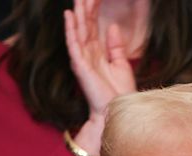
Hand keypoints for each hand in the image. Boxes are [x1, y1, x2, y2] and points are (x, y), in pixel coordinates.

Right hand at [63, 0, 135, 122]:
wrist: (117, 110)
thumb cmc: (119, 91)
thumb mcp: (121, 64)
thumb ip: (115, 45)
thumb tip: (111, 26)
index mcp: (97, 53)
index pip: (92, 27)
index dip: (92, 11)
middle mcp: (87, 54)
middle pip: (84, 25)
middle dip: (83, 8)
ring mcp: (82, 59)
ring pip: (77, 31)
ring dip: (76, 14)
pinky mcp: (80, 66)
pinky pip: (74, 44)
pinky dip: (71, 29)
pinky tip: (69, 16)